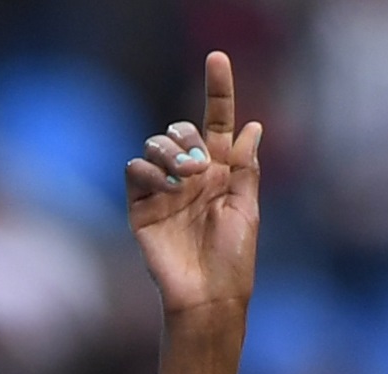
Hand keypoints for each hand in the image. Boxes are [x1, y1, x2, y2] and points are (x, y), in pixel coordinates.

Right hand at [126, 51, 260, 318]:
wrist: (207, 300)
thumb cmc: (234, 264)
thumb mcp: (247, 211)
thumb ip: (245, 168)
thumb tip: (253, 125)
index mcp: (220, 175)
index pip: (217, 123)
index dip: (219, 90)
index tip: (218, 58)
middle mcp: (191, 178)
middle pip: (180, 129)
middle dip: (186, 136)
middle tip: (199, 165)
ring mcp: (165, 191)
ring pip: (155, 144)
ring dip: (168, 150)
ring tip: (183, 177)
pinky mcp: (141, 207)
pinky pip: (135, 170)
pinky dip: (148, 171)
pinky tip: (163, 187)